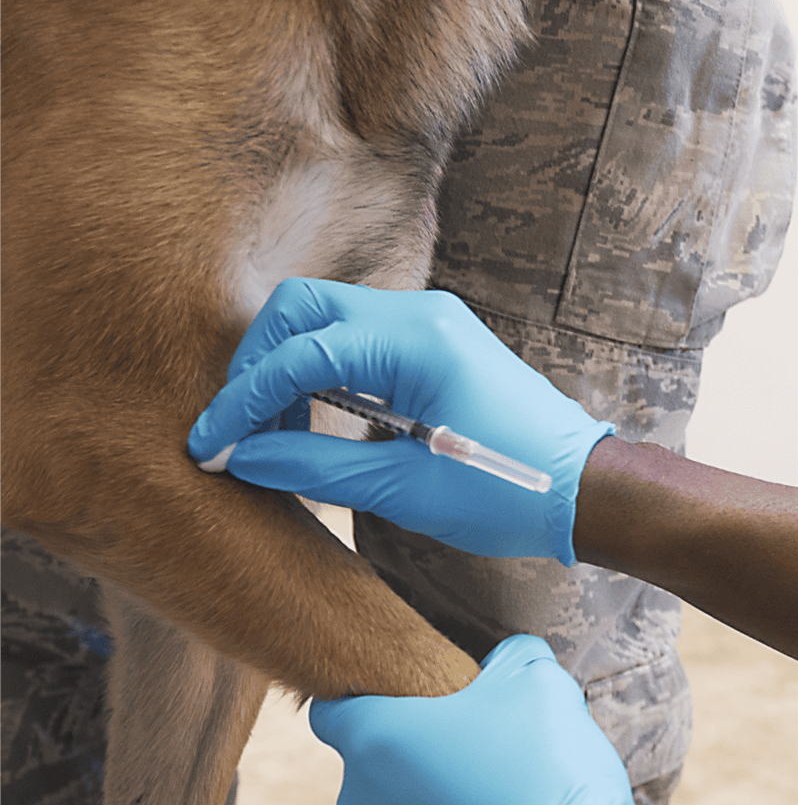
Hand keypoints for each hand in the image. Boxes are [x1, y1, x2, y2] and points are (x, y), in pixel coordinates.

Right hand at [188, 279, 613, 562]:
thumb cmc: (506, 493)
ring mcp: (427, 322)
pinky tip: (307, 423)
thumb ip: (313, 467)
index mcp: (418, 341)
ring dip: (284, 371)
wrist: (581, 490)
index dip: (244, 400)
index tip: (209, 444)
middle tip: (235, 431)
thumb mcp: (402, 489)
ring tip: (270, 439)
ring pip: (323, 321)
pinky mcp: (429, 342)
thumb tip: (241, 459)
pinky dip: (318, 376)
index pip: (301, 352)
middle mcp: (420, 314)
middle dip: (255, 367)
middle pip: (302, 310)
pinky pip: (353, 341)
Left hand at [308, 634, 683, 804]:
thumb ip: (506, 660)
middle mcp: (361, 801)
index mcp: (374, 738)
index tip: (403, 699)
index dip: (363, 698)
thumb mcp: (536, 682)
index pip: (330, 709)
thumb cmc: (546, 773)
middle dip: (416, 752)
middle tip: (475, 744)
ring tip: (497, 797)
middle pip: (375, 763)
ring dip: (435, 802)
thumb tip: (507, 662)